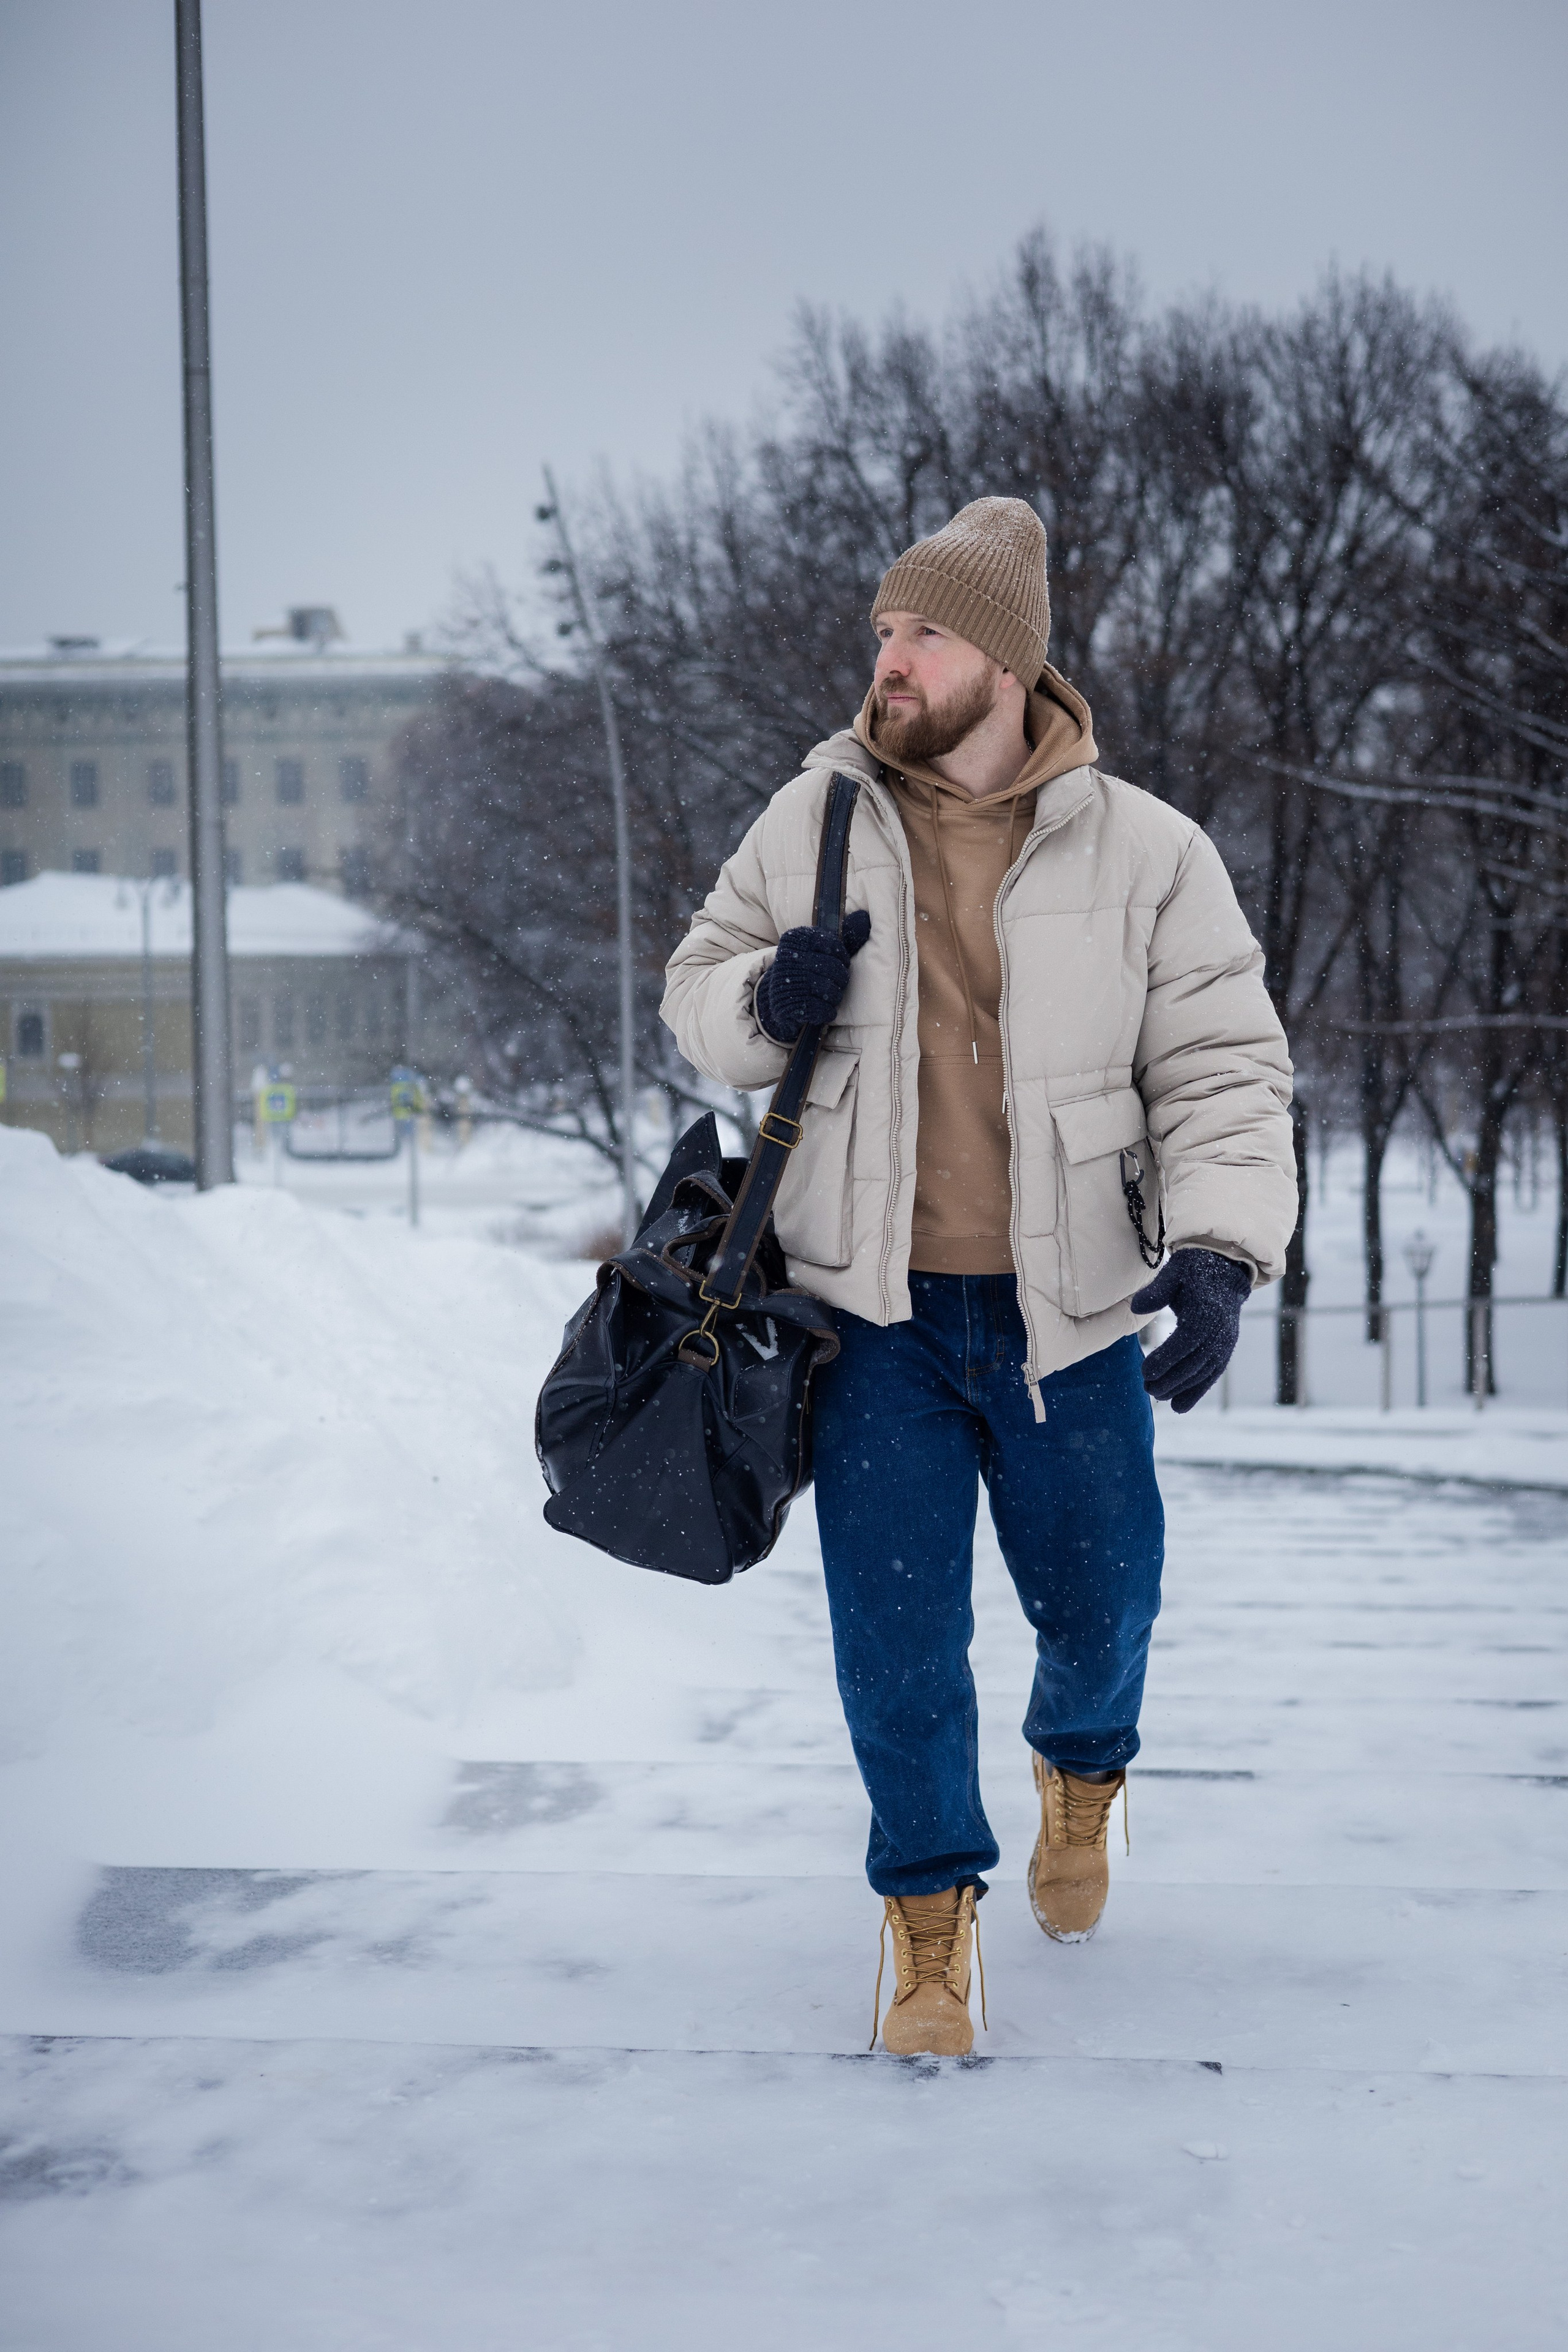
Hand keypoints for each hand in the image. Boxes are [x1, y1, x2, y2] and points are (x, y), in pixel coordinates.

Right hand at [755, 911, 870, 1042]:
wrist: (778, 995)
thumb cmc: (807, 968)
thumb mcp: (821, 949)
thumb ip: (844, 935)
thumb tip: (864, 917)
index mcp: (796, 938)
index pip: (833, 944)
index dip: (842, 957)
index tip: (840, 963)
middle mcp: (788, 956)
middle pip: (833, 968)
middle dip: (841, 979)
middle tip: (837, 982)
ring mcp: (786, 981)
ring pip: (829, 990)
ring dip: (835, 996)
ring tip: (830, 995)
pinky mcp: (787, 1004)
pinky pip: (820, 1009)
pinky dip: (827, 1011)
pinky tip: (823, 1009)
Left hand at [1131, 1247, 1251, 1413]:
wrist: (1224, 1272)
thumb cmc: (1192, 1272)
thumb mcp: (1174, 1273)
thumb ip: (1157, 1291)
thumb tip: (1137, 1307)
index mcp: (1206, 1313)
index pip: (1185, 1343)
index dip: (1166, 1359)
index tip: (1144, 1371)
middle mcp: (1220, 1332)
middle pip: (1194, 1363)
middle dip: (1171, 1380)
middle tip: (1147, 1388)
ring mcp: (1226, 1343)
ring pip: (1204, 1373)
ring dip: (1182, 1389)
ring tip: (1158, 1396)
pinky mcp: (1226, 1350)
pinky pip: (1212, 1375)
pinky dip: (1197, 1392)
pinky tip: (1179, 1406)